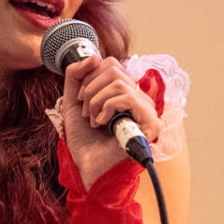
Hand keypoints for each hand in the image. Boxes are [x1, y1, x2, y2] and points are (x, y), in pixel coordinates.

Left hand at [60, 55, 161, 187]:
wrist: (88, 168)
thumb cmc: (84, 141)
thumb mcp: (73, 102)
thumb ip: (76, 77)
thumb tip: (93, 56)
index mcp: (124, 93)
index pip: (111, 64)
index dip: (90, 77)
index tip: (81, 99)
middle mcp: (139, 99)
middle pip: (114, 69)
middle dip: (90, 89)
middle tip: (86, 111)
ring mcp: (147, 111)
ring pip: (119, 82)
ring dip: (96, 101)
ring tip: (93, 120)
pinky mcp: (150, 123)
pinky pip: (127, 97)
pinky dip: (106, 108)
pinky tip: (102, 124)